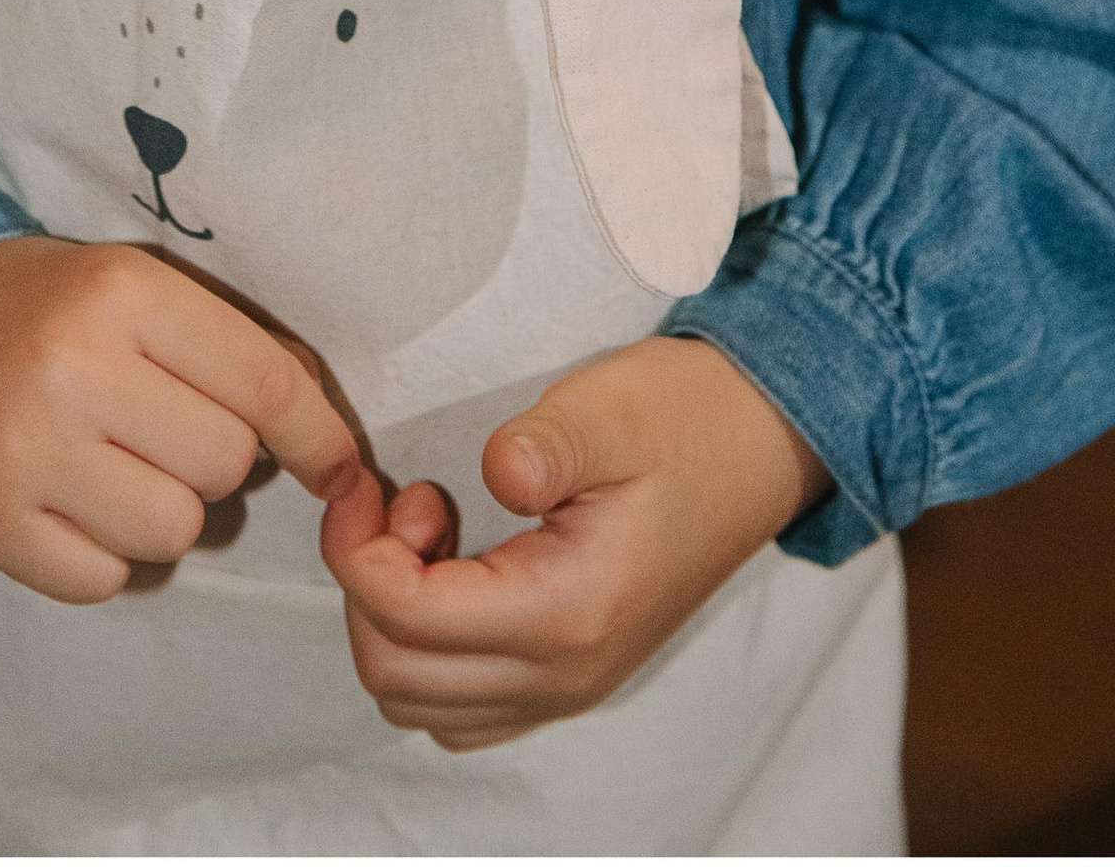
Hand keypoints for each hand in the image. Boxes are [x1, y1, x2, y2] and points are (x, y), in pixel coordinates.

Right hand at [0, 236, 362, 604]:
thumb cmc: (43, 308)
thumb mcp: (131, 286)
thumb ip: (225, 346)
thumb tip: (326, 440)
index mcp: (120, 293)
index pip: (262, 383)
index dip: (318, 436)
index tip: (341, 468)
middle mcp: (73, 370)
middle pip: (224, 466)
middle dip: (213, 458)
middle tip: (163, 430)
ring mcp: (24, 455)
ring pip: (171, 532)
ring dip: (162, 511)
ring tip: (115, 467)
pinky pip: (105, 580)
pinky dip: (103, 555)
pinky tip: (70, 504)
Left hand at [322, 334, 828, 752]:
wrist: (759, 447)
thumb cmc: (683, 419)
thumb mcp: (612, 407)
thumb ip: (549, 442)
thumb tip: (495, 471)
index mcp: (566, 612)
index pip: (405, 618)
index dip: (354, 546)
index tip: (363, 478)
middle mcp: (563, 674)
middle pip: (395, 676)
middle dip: (365, 582)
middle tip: (398, 498)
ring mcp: (568, 687)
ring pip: (420, 703)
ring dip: (393, 622)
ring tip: (430, 533)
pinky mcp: (569, 676)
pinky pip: (462, 707)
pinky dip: (428, 651)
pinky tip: (455, 569)